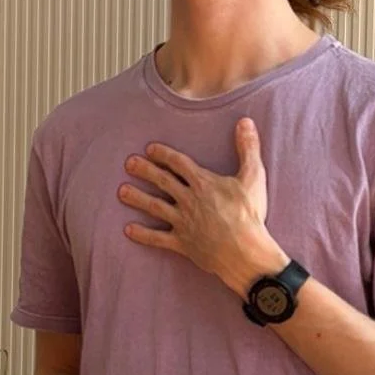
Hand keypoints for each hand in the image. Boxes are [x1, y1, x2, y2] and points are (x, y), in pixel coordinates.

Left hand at [118, 119, 275, 289]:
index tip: (150, 149)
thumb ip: (248, 148)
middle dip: (144, 171)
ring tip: (121, 192)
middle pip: (162, 181)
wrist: (244, 252)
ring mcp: (183, 222)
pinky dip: (143, 235)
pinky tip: (128, 230)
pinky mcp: (182, 243)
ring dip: (137, 198)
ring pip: (155, 207)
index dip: (163, 154)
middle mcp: (188, 200)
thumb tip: (245, 122)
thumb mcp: (253, 177)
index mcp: (203, 183)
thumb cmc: (249, 215)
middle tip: (129, 164)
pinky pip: (158, 238)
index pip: (178, 163)